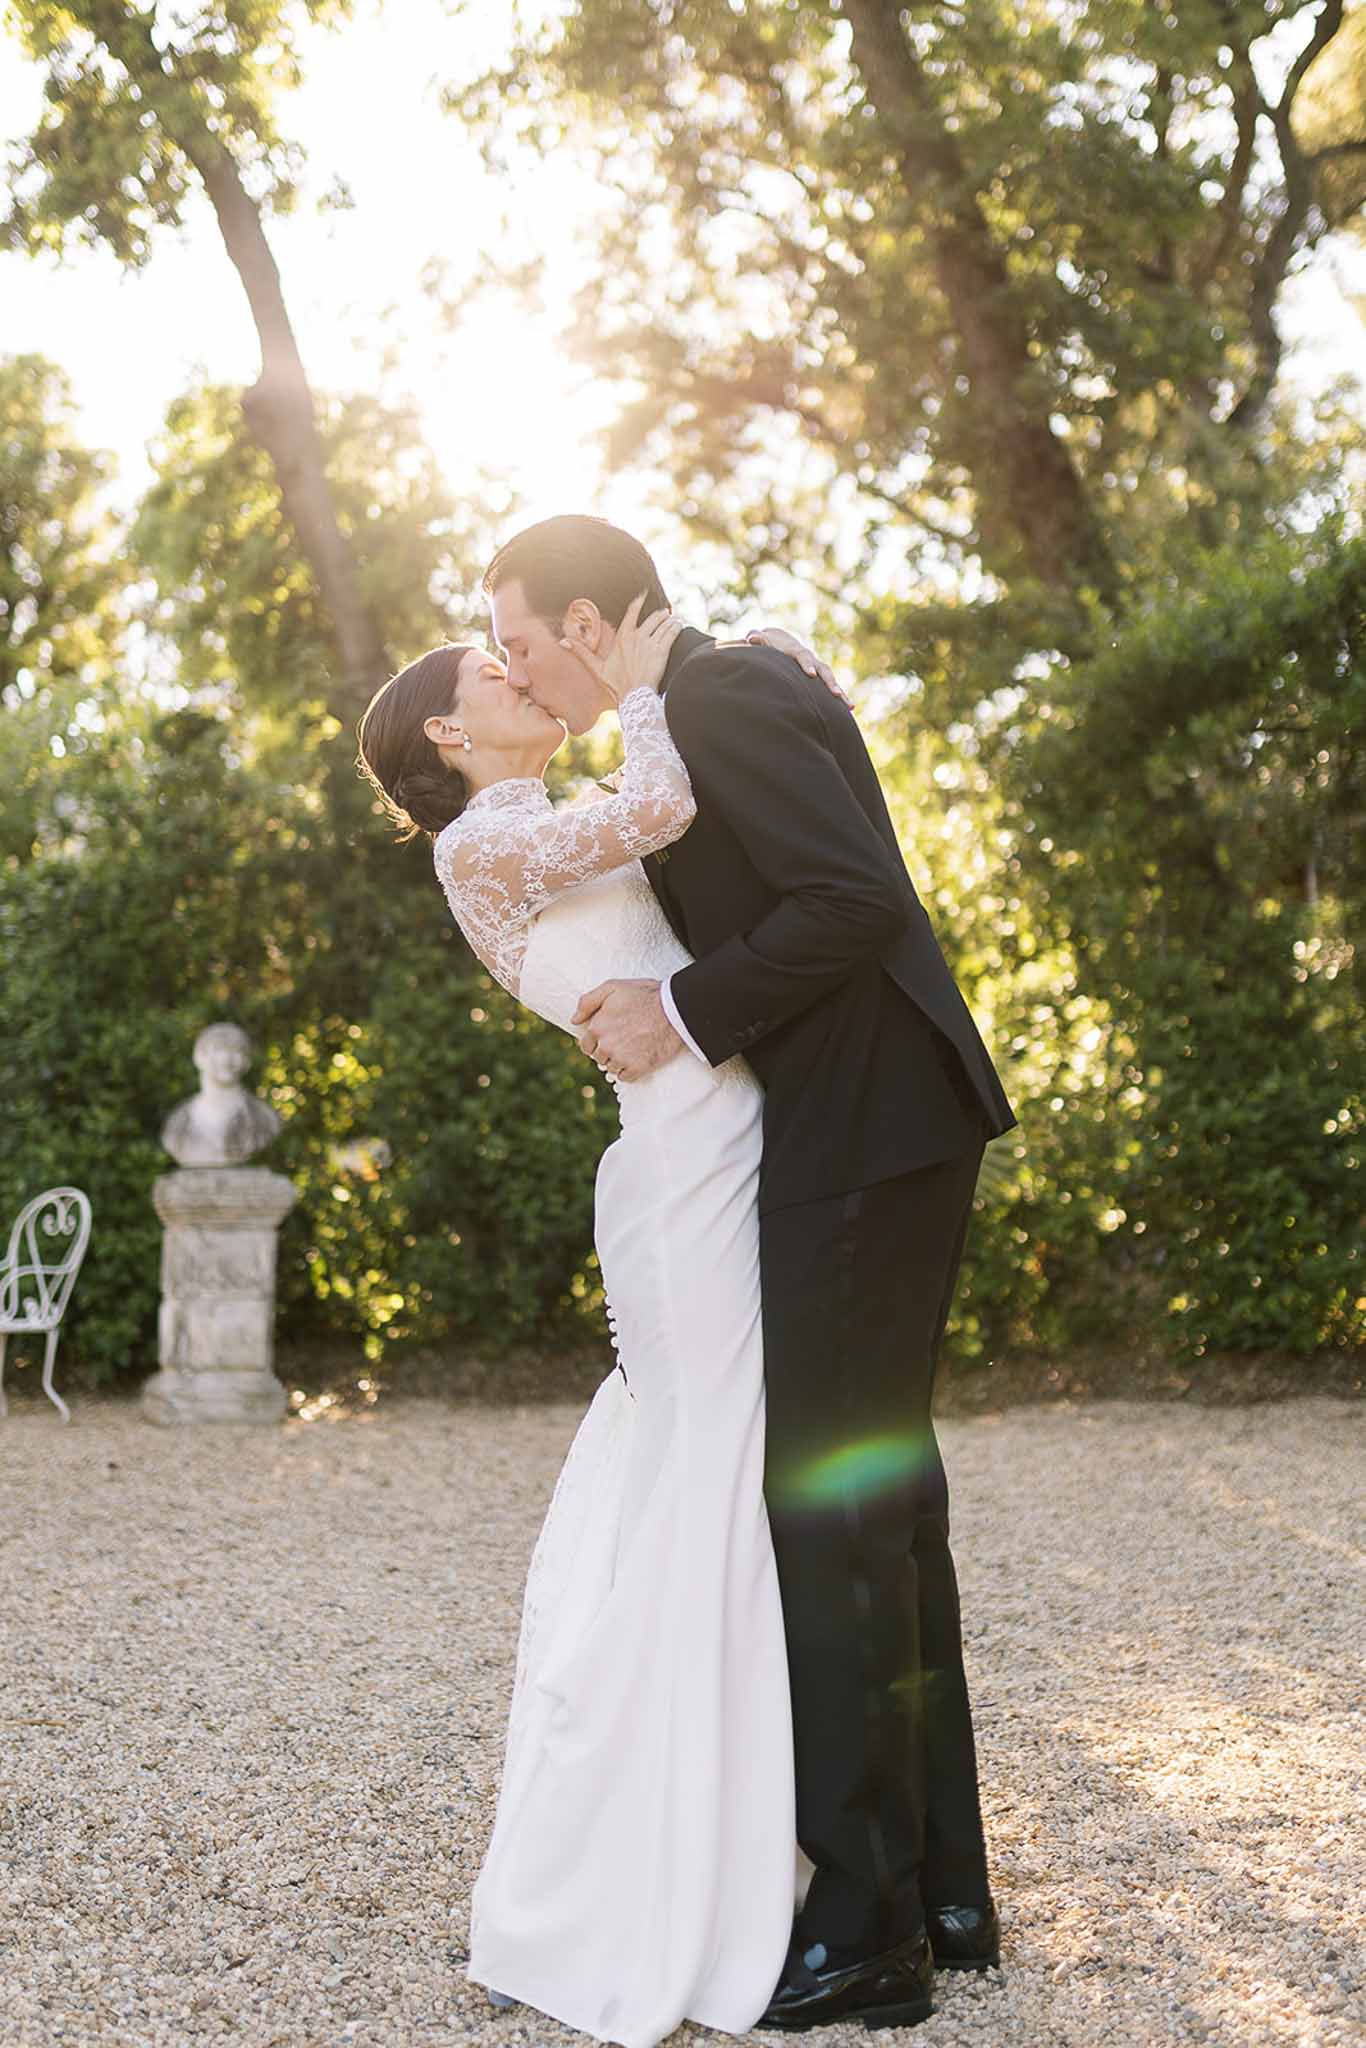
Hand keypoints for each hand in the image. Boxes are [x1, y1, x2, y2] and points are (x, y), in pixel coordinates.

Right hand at [560, 592, 683, 705]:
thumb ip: (582, 652)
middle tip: (665, 612)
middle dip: (660, 613)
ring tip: (674, 619)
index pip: (632, 612)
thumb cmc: (616, 684)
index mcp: (623, 637)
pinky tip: (680, 626)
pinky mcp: (662, 651)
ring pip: (665, 624)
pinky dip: (677, 628)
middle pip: (653, 617)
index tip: (645, 593)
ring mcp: (651, 643)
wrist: (634, 697)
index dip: (639, 601)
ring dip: (671, 620)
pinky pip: (672, 633)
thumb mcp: (597, 668)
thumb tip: (563, 642)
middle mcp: (637, 636)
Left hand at [573, 978, 682, 1081]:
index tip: (609, 1036)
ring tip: (633, 1047)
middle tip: (624, 1040)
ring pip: (611, 1068)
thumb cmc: (645, 995)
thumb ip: (588, 1001)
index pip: (586, 1045)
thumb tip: (574, 1020)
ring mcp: (622, 1058)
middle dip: (608, 1051)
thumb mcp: (613, 987)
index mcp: (597, 1027)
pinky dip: (629, 1071)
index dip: (596, 1041)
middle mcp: (606, 1045)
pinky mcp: (638, 1068)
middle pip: (599, 1057)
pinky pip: (625, 1077)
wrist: (676, 1009)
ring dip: (619, 1061)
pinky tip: (638, 1058)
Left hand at [741, 625, 849, 703]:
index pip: (803, 656)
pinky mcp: (818, 679)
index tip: (811, 674)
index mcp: (796, 651)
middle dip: (830, 682)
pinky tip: (849, 711)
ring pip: (830, 680)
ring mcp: (816, 669)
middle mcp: (811, 660)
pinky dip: (838, 699)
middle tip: (836, 694)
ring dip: (840, 692)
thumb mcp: (761, 639)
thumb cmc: (767, 644)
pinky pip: (829, 689)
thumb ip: (757, 639)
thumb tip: (751, 637)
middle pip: (824, 669)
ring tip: (850, 706)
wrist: (780, 642)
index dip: (807, 664)